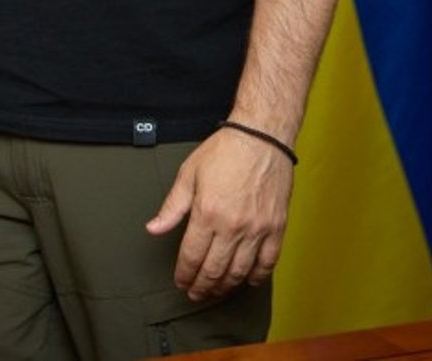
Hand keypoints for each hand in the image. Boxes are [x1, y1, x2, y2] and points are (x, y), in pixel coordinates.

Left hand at [144, 127, 292, 299]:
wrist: (261, 138)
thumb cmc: (223, 152)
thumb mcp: (188, 175)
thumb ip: (172, 207)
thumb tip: (154, 228)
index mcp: (207, 213)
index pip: (192, 256)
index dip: (184, 274)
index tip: (180, 282)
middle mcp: (233, 226)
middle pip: (215, 268)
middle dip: (202, 286)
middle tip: (195, 294)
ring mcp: (258, 229)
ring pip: (240, 270)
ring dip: (226, 285)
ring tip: (216, 291)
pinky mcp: (277, 228)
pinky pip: (268, 262)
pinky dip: (257, 276)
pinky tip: (247, 281)